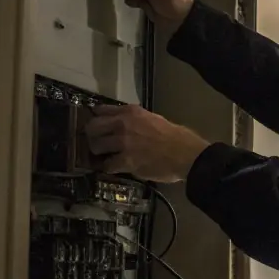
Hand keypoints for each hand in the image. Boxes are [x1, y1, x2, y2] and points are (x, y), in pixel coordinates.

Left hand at [85, 104, 209, 182]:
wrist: (186, 154)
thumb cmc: (176, 137)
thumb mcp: (154, 119)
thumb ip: (135, 120)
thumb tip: (123, 125)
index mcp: (131, 112)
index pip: (101, 110)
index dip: (96, 119)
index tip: (96, 125)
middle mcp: (123, 124)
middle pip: (92, 127)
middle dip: (92, 137)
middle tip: (98, 144)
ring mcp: (123, 143)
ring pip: (95, 146)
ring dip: (99, 153)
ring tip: (106, 157)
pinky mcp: (125, 161)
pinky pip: (107, 165)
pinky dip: (109, 168)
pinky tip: (115, 168)